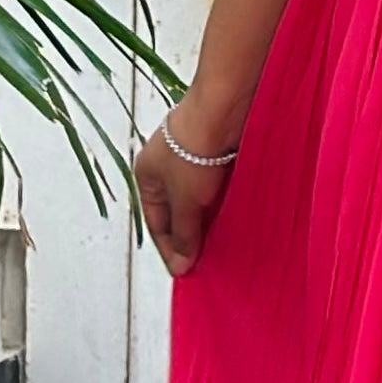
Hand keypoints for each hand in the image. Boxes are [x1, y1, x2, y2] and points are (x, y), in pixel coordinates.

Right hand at [135, 108, 240, 277]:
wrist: (222, 110)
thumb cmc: (193, 150)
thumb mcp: (185, 201)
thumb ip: (184, 234)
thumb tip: (180, 265)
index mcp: (146, 177)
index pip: (156, 224)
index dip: (170, 249)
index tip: (186, 272)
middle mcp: (165, 167)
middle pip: (177, 212)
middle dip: (191, 236)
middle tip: (207, 262)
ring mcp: (191, 158)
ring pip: (198, 200)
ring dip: (209, 220)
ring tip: (225, 244)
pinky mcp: (215, 153)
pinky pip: (217, 187)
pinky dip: (223, 203)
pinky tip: (235, 217)